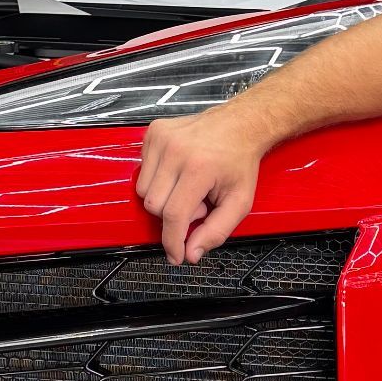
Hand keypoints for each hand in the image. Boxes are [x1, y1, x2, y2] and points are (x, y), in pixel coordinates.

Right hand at [136, 109, 262, 264]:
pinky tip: (177, 173)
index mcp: (199, 167)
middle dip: (173, 215)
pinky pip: (142, 170)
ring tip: (188, 187)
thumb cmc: (239, 162)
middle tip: (198, 203)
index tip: (175, 255)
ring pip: (143, 190)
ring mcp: (161, 139)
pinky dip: (157, 179)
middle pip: (154, 205)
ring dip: (163, 197)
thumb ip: (216, 231)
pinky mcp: (153, 132)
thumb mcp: (239, 202)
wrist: (239, 124)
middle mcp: (176, 151)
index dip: (172, 241)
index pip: (174, 215)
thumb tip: (191, 254)